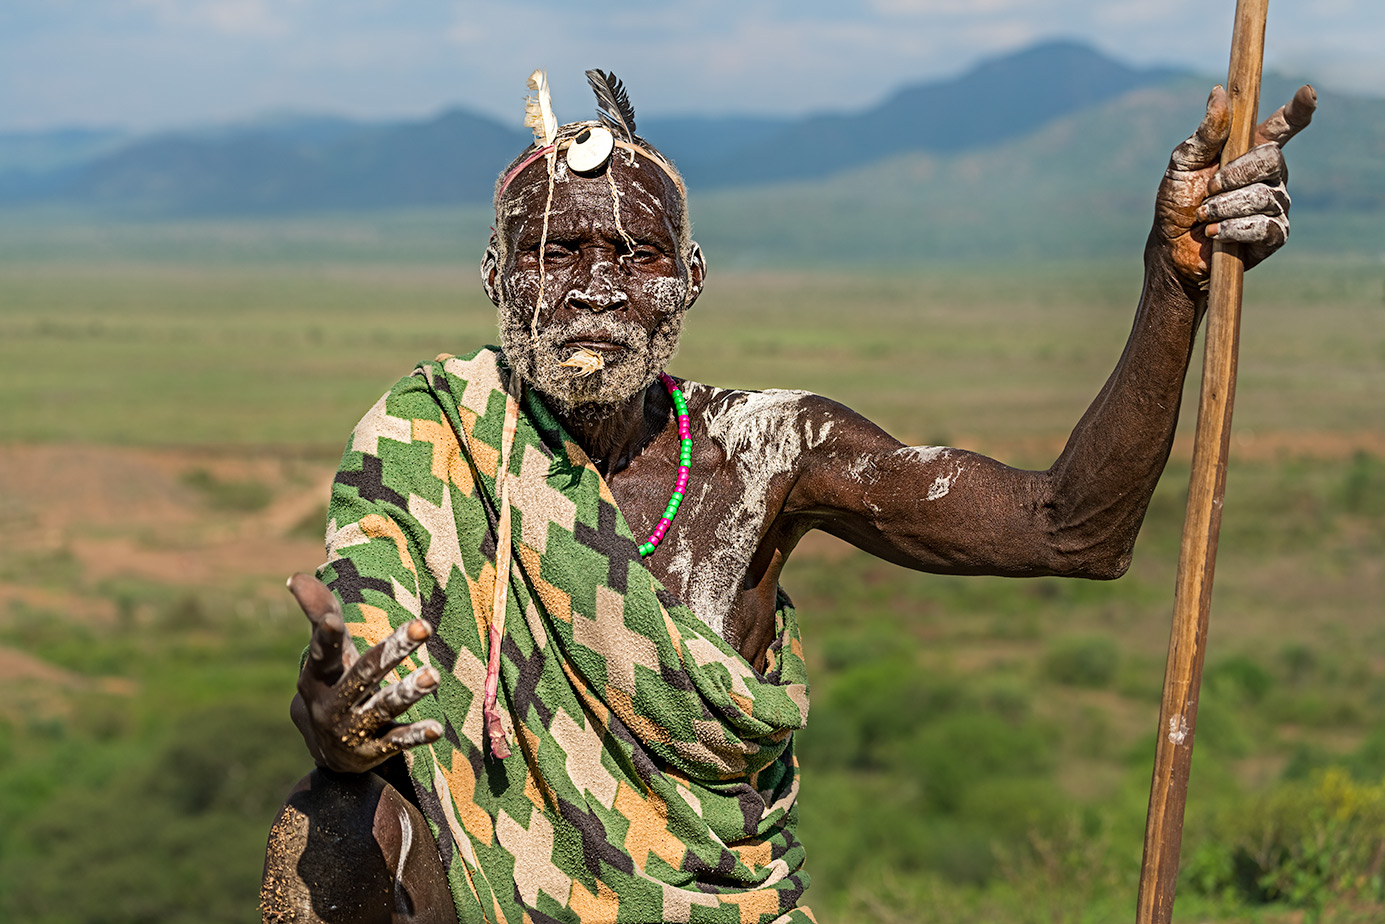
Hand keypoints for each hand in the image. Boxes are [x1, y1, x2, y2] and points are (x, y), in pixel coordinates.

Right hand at [287, 572, 442, 773]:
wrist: (328, 750)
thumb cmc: (334, 683)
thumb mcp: (326, 654)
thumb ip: (318, 614)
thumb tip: (297, 576)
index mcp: (318, 676)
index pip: (322, 652)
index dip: (325, 636)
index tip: (332, 619)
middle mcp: (332, 704)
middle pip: (363, 674)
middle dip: (392, 651)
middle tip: (423, 626)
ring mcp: (351, 729)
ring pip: (382, 707)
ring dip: (408, 692)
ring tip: (433, 676)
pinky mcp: (372, 750)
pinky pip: (395, 741)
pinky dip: (415, 735)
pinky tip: (436, 728)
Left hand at [1154, 84, 1315, 285]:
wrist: (1171, 247)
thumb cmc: (1177, 202)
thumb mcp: (1183, 165)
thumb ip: (1205, 134)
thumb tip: (1219, 93)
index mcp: (1250, 152)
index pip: (1282, 126)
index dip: (1298, 110)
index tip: (1307, 93)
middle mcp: (1270, 175)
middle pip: (1272, 160)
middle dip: (1235, 174)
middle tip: (1209, 189)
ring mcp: (1275, 204)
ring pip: (1264, 196)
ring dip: (1225, 206)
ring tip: (1204, 215)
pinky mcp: (1273, 235)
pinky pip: (1264, 226)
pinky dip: (1234, 229)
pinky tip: (1216, 233)